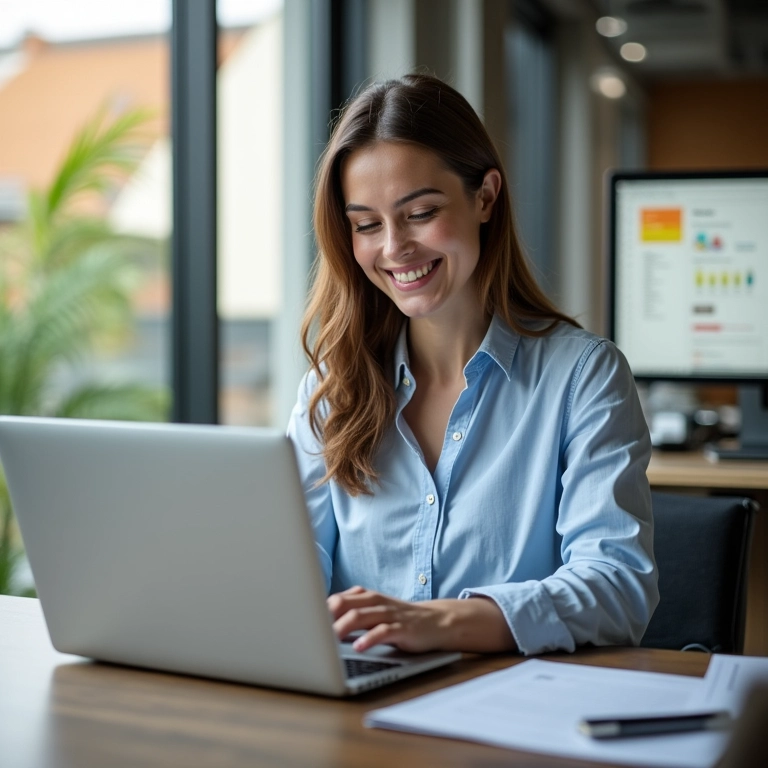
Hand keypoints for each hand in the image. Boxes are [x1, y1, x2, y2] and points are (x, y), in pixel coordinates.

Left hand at [326, 586, 516, 653]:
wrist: (436, 622)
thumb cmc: (398, 619)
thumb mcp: (374, 612)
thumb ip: (351, 613)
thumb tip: (319, 623)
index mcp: (366, 597)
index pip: (337, 598)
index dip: (319, 610)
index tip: (302, 622)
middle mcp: (376, 602)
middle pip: (346, 604)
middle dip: (327, 616)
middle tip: (310, 630)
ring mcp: (390, 614)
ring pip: (362, 616)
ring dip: (344, 626)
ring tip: (328, 639)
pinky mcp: (403, 628)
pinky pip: (384, 632)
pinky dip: (370, 638)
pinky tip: (359, 647)